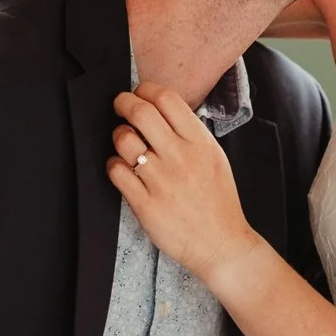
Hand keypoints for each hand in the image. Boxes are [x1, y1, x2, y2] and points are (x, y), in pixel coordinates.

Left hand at [107, 82, 260, 288]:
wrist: (222, 244)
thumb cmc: (218, 202)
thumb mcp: (215, 158)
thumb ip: (191, 134)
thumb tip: (162, 110)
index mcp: (200, 143)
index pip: (167, 99)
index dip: (146, 90)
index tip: (139, 94)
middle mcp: (180, 157)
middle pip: (141, 112)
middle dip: (123, 102)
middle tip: (119, 106)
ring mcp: (161, 180)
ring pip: (124, 140)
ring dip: (118, 135)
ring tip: (124, 143)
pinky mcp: (145, 204)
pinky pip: (116, 171)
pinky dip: (113, 164)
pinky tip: (121, 168)